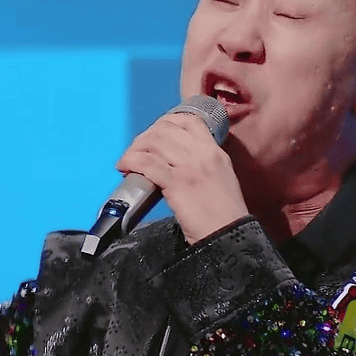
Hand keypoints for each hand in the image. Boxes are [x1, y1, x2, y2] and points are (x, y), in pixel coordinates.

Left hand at [115, 113, 249, 244]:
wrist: (230, 235)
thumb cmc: (224, 216)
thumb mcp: (222, 179)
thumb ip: (204, 165)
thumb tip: (177, 160)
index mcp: (215, 152)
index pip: (189, 121)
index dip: (166, 122)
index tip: (154, 134)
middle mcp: (203, 154)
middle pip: (166, 129)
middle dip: (144, 137)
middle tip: (136, 151)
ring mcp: (190, 167)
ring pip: (154, 143)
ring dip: (134, 149)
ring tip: (127, 161)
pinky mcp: (177, 183)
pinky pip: (147, 163)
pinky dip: (131, 161)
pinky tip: (125, 168)